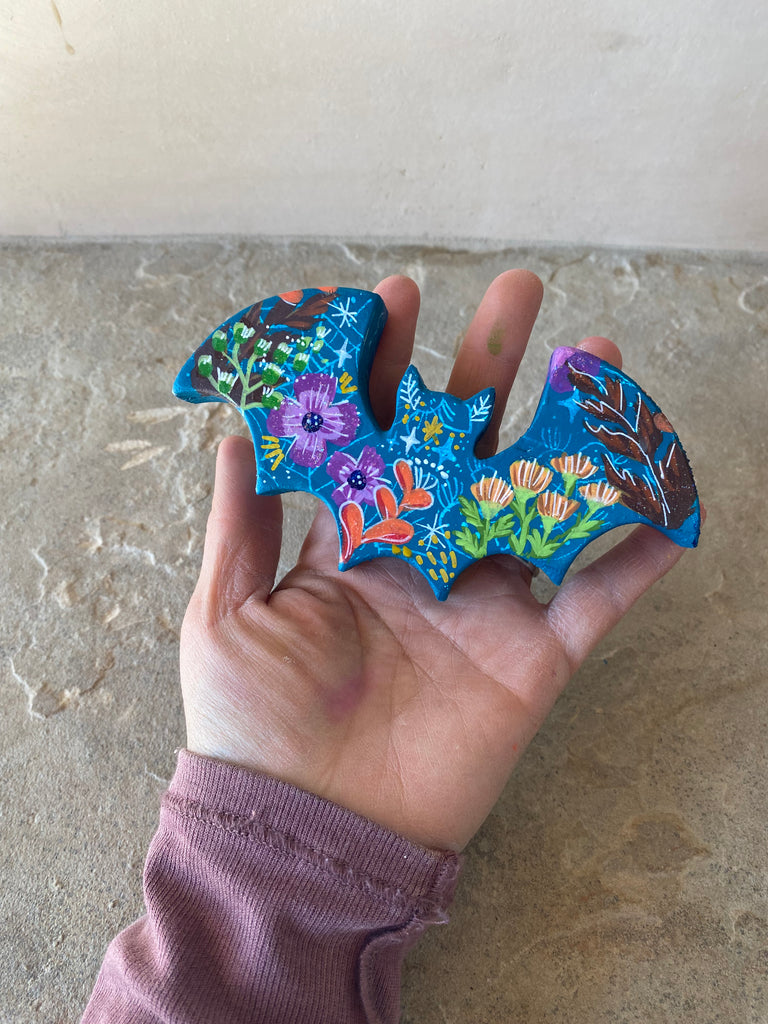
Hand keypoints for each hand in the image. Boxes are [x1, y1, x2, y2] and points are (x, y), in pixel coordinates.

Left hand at [179, 272, 687, 850]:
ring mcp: (484, 605)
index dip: (389, 364)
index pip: (379, 433)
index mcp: (353, 542)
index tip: (400, 296)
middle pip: (469, 445)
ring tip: (598, 357)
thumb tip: (237, 429)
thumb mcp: (225, 613)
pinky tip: (668, 496)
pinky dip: (636, 555)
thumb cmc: (251, 727)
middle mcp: (427, 559)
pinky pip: (598, 599)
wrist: (306, 831)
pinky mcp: (532, 660)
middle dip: (491, 367)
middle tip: (518, 293)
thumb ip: (242, 522)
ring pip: (541, 502)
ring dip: (575, 432)